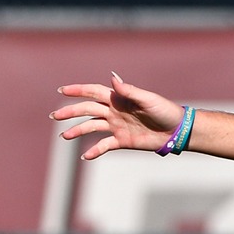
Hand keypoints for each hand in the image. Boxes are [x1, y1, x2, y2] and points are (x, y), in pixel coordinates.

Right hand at [52, 72, 183, 159]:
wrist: (177, 131)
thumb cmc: (165, 111)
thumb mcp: (148, 100)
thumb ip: (129, 90)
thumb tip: (112, 77)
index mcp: (118, 99)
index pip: (93, 92)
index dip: (77, 91)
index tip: (62, 91)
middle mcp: (114, 111)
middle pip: (87, 110)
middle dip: (70, 112)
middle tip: (56, 116)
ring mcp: (116, 126)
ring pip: (91, 127)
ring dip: (77, 130)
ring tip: (64, 136)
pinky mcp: (121, 140)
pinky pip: (104, 145)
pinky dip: (94, 151)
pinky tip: (85, 156)